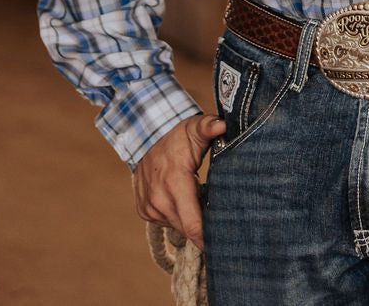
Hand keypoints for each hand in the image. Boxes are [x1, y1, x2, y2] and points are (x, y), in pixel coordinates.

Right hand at [132, 112, 226, 249]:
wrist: (144, 136)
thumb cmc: (176, 135)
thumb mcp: (194, 128)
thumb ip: (209, 127)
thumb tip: (223, 124)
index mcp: (175, 183)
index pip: (193, 225)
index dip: (209, 239)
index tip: (225, 243)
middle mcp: (159, 199)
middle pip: (188, 230)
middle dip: (204, 230)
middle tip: (222, 224)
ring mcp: (149, 207)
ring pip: (177, 226)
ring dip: (189, 220)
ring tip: (200, 202)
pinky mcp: (144, 210)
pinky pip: (166, 221)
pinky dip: (176, 215)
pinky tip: (182, 200)